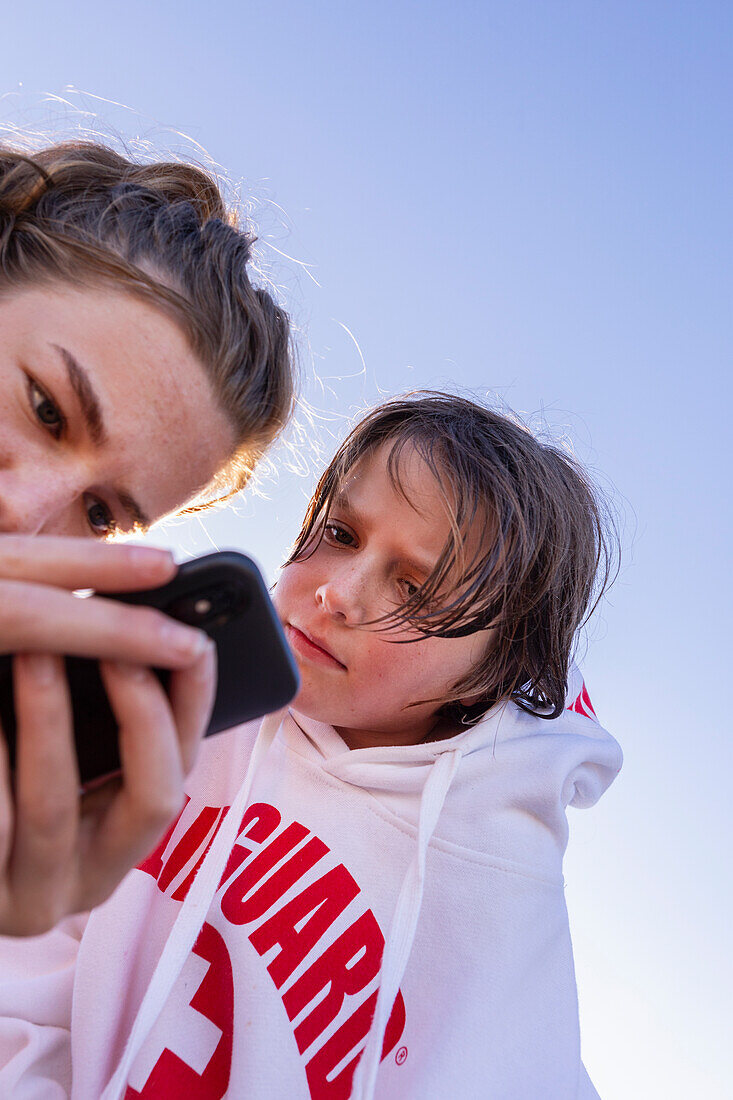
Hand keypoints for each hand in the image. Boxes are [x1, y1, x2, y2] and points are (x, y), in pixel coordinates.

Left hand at [0, 535, 216, 934]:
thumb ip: (95, 710)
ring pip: (56, 807)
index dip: (198, 701)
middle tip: (115, 641)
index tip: (191, 638)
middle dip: (143, 710)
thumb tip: (131, 637)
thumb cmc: (3, 778)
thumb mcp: (54, 754)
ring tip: (34, 649)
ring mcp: (34, 899)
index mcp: (121, 839)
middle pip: (157, 797)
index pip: (185, 764)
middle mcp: (90, 879)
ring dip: (51, 719)